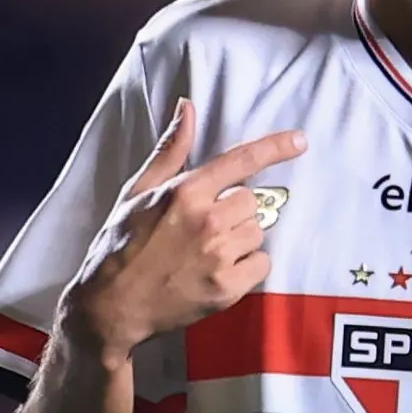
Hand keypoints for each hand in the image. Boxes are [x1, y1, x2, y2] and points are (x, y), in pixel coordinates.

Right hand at [60, 98, 305, 365]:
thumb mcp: (137, 191)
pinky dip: (247, 267)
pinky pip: (261, 264)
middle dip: (235, 210)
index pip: (241, 161)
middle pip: (252, 201)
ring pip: (257, 232)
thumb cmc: (120, 244)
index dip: (275, 148)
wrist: (111, 304)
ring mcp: (218, 256)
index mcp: (185, 192)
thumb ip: (170, 150)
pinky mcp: (227, 288)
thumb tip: (188, 107)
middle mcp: (206, 221)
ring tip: (207, 250)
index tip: (300, 141)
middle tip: (204, 226)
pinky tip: (218, 270)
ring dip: (241, 238)